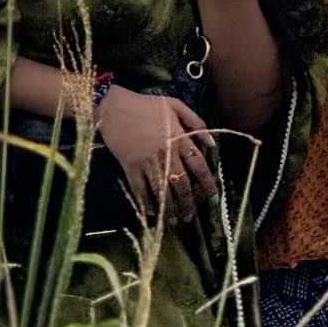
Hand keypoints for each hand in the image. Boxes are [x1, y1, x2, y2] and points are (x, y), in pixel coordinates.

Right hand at [95, 86, 217, 221]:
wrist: (114, 107)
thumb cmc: (146, 105)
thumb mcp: (176, 106)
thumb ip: (196, 122)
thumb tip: (211, 143)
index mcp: (179, 138)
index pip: (199, 165)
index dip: (208, 182)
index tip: (214, 197)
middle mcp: (166, 153)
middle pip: (182, 183)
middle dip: (188, 203)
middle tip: (192, 216)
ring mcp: (147, 162)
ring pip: (162, 190)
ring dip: (170, 208)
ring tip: (176, 221)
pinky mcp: (130, 167)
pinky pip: (140, 190)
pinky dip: (146, 204)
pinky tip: (153, 214)